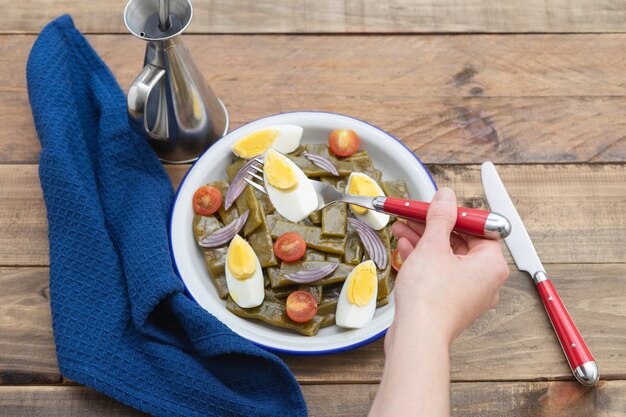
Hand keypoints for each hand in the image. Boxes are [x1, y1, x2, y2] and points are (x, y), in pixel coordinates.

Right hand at [389, 187, 509, 344]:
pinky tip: (405, 248)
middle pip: (460, 242)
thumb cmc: (431, 299)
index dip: (454, 213)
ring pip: (446, 258)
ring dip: (423, 241)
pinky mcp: (450, 303)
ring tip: (402, 228)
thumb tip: (446, 198)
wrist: (417, 336)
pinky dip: (423, 260)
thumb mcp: (433, 245)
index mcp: (491, 264)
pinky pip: (439, 274)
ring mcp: (467, 294)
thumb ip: (440, 217)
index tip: (437, 205)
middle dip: (432, 226)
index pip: (478, 228)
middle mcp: (484, 280)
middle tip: (415, 214)